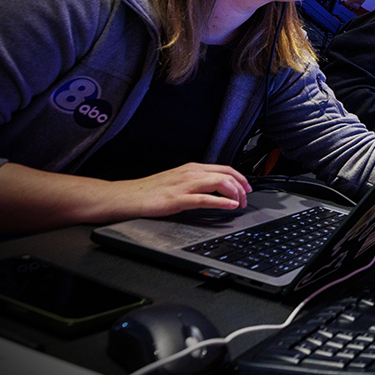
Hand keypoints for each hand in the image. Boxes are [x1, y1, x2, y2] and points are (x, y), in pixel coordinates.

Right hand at [110, 162, 252, 216]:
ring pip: (220, 183)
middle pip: (227, 174)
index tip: (247, 188)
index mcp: (192, 168)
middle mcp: (191, 173)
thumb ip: (195, 181)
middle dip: (242, 187)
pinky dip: (221, 202)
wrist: (127, 196)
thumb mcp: (177, 180)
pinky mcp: (177, 199)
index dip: (241, 178)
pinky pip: (205, 199)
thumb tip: (215, 188)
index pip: (225, 168)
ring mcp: (184, 185)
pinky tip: (230, 206)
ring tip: (239, 204)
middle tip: (246, 199)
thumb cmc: (150, 191)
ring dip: (235, 194)